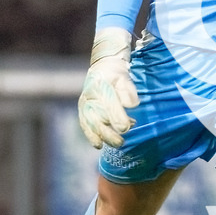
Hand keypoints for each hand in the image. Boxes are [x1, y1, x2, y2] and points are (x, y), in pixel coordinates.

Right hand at [78, 27, 139, 147]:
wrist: (102, 69)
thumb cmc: (117, 76)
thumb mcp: (125, 78)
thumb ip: (128, 91)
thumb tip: (132, 105)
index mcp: (102, 85)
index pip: (110, 103)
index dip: (118, 117)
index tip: (127, 127)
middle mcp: (91, 96)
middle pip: (98, 118)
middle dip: (109, 132)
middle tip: (121, 142)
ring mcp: (85, 104)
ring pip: (91, 123)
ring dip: (102, 136)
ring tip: (116, 144)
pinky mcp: (82, 110)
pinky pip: (85, 124)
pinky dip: (91, 135)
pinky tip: (98, 144)